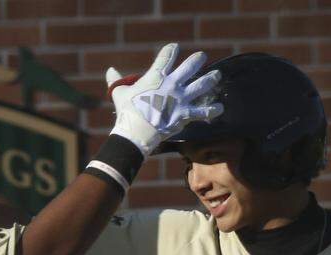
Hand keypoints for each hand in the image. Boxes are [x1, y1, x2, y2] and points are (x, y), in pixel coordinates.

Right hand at [104, 43, 222, 155]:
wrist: (137, 131)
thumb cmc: (127, 111)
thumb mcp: (119, 93)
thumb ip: (116, 80)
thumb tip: (110, 70)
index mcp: (156, 76)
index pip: (166, 56)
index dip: (171, 50)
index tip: (174, 47)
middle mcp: (172, 84)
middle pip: (190, 66)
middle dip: (197, 60)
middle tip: (201, 57)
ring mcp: (181, 98)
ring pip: (201, 85)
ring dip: (210, 78)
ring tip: (216, 75)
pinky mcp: (186, 114)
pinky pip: (203, 111)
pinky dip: (212, 110)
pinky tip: (220, 108)